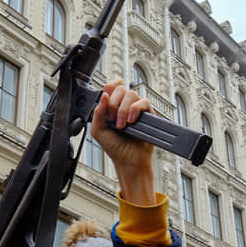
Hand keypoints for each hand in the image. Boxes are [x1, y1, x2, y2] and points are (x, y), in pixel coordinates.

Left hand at [91, 79, 154, 204]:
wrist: (127, 160)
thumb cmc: (114, 147)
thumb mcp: (98, 130)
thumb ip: (97, 112)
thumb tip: (103, 95)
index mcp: (112, 106)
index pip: (112, 86)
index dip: (108, 88)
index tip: (105, 99)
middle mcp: (125, 105)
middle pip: (121, 88)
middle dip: (113, 104)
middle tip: (111, 119)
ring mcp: (136, 109)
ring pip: (131, 94)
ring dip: (123, 110)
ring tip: (121, 126)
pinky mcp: (148, 114)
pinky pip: (143, 102)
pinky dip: (135, 110)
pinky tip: (130, 122)